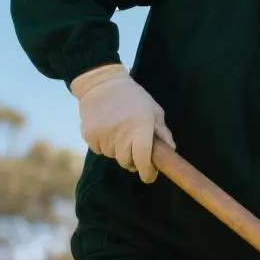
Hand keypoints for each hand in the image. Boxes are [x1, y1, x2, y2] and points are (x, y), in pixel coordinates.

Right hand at [70, 63, 173, 183]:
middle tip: (136, 150)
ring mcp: (103, 135)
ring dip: (118, 151)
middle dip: (133, 161)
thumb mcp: (154, 111)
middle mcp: (121, 135)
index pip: (143, 159)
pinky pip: (98, 149)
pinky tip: (107, 129)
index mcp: (140, 129)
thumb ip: (162, 132)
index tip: (150, 176)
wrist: (102, 83)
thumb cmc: (134, 98)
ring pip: (113, 156)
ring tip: (120, 132)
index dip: (147, 172)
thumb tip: (171, 151)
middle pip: (127, 162)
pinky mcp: (89, 134)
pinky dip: (104, 145)